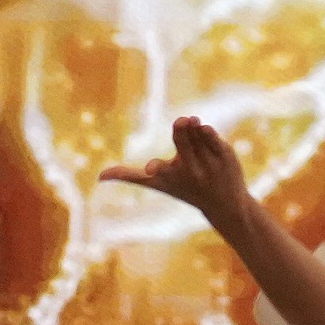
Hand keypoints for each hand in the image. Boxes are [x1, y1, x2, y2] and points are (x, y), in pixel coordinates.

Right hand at [99, 115, 260, 222]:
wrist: (224, 204)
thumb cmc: (183, 190)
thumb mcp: (156, 184)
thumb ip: (129, 176)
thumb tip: (100, 177)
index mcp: (169, 175)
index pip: (159, 170)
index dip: (154, 168)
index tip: (150, 169)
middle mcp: (190, 171)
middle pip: (183, 144)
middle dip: (182, 132)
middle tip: (182, 120)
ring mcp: (210, 164)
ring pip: (198, 136)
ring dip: (193, 127)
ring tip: (191, 121)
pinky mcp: (225, 156)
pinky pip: (215, 140)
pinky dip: (209, 133)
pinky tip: (203, 127)